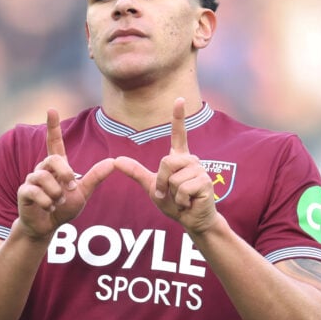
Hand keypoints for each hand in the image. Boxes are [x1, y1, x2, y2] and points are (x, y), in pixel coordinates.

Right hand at [16, 109, 114, 240]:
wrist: (47, 227)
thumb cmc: (63, 208)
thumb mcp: (83, 193)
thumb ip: (95, 177)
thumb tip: (112, 162)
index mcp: (56, 167)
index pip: (54, 142)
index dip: (53, 126)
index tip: (51, 110)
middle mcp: (42, 169)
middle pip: (53, 160)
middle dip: (65, 174)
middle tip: (71, 187)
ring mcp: (31, 180)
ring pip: (44, 178)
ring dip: (56, 194)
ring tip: (57, 203)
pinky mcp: (23, 192)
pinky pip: (34, 191)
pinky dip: (46, 202)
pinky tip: (48, 208)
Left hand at [114, 98, 217, 233]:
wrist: (190, 220)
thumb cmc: (173, 203)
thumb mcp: (151, 186)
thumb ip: (136, 172)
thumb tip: (115, 160)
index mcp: (179, 158)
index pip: (179, 134)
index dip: (178, 117)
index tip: (179, 99)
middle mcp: (191, 160)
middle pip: (166, 162)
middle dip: (162, 182)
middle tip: (169, 193)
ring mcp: (200, 170)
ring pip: (174, 177)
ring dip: (172, 194)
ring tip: (181, 198)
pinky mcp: (205, 182)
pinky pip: (182, 189)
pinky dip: (180, 200)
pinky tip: (189, 202)